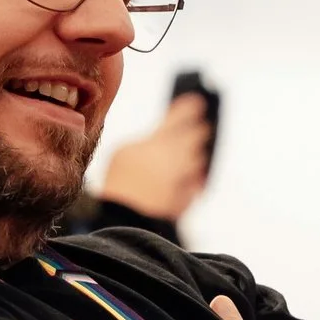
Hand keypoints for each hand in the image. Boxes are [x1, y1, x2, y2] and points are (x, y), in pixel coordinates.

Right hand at [98, 94, 212, 227]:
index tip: (198, 102)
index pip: (183, 115)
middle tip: (200, 127)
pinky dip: (193, 179)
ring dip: (194, 155)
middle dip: (198, 130)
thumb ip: (148, 141)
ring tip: (190, 154)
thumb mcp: (125, 151)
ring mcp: (187, 177)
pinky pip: (196, 184)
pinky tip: (188, 178)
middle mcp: (180, 155)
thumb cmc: (120, 180)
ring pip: (198, 160)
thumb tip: (161, 140)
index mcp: (161, 140)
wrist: (126, 218)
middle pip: (198, 135)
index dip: (190, 107)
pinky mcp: (189, 196)